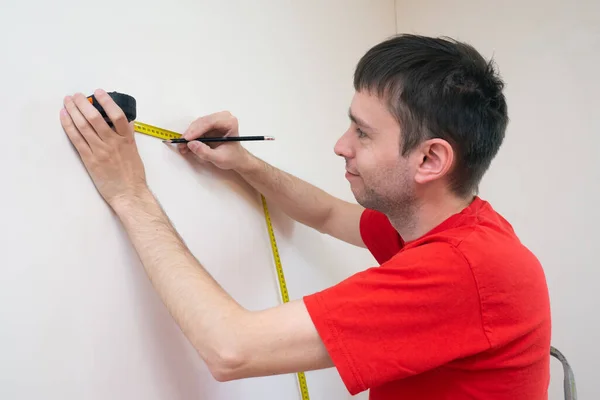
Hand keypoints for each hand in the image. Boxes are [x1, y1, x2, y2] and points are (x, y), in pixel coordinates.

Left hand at [59, 89, 147, 206]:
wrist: (128, 193)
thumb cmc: (133, 174)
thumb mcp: (134, 151)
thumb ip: (128, 135)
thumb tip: (125, 122)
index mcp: (126, 139)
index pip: (117, 115)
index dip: (107, 101)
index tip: (98, 92)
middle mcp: (113, 143)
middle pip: (95, 118)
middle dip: (83, 104)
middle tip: (76, 95)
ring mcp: (100, 151)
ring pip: (84, 126)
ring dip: (73, 111)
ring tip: (67, 101)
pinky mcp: (90, 160)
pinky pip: (77, 139)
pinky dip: (69, 126)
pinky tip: (64, 117)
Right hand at [179, 111, 249, 169]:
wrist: (236, 158)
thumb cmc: (232, 157)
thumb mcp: (219, 158)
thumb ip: (205, 152)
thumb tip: (191, 144)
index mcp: (230, 122)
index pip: (211, 122)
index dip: (197, 130)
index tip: (187, 139)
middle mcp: (222, 118)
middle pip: (202, 122)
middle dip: (190, 133)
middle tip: (181, 144)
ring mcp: (215, 121)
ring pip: (197, 125)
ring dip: (188, 136)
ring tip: (182, 147)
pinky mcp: (208, 126)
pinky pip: (196, 129)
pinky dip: (190, 137)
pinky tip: (185, 145)